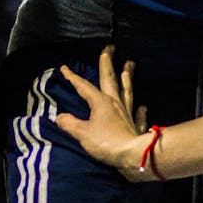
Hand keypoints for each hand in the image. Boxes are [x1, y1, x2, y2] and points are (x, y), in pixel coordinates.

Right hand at [54, 46, 154, 181]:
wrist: (133, 155)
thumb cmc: (107, 143)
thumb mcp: (82, 134)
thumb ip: (70, 124)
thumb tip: (59, 117)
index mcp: (100, 102)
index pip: (84, 86)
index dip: (73, 77)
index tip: (65, 68)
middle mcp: (115, 103)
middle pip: (110, 79)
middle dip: (108, 62)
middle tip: (110, 47)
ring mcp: (127, 113)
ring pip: (127, 91)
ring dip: (127, 77)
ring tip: (129, 65)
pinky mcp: (136, 126)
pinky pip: (139, 114)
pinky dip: (140, 109)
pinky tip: (143, 105)